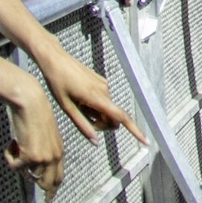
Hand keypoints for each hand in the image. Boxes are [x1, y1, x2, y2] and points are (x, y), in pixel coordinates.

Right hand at [1, 74, 64, 195]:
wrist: (31, 103)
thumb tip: (34, 169)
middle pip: (46, 183)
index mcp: (59, 151)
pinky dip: (9, 156)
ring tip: (17, 144)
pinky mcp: (30, 156)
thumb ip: (45, 151)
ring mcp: (43, 158)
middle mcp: (54, 157)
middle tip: (24, 180)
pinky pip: (14, 166)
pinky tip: (12, 143)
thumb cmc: (35, 116)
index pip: (58, 177)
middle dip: (34, 183)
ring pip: (26, 174)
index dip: (52, 189)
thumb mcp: (46, 136)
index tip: (49, 197)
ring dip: (18, 163)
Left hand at [34, 46, 148, 148]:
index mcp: (97, 97)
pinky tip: (79, 99)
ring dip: (95, 114)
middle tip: (81, 120)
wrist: (55, 59)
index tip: (146, 141)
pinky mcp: (102, 81)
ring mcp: (104, 85)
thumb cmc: (57, 82)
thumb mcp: (67, 108)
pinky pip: (103, 101)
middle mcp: (105, 90)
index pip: (121, 117)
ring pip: (106, 110)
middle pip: (112, 117)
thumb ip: (83, 126)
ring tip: (77, 105)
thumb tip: (95, 142)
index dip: (135, 130)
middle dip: (101, 124)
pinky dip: (94, 106)